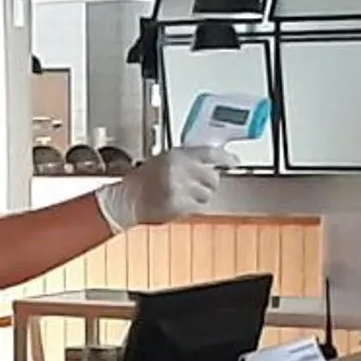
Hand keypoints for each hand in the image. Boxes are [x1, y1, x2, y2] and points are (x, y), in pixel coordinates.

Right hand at [96, 145, 226, 232]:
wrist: (127, 199)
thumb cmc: (141, 181)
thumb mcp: (163, 160)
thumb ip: (187, 159)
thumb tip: (211, 162)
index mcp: (176, 155)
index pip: (210, 153)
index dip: (226, 157)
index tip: (233, 160)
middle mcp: (180, 169)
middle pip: (213, 177)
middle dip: (208, 183)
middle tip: (195, 185)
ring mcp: (180, 187)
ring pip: (207, 194)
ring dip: (199, 196)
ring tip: (182, 194)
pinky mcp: (179, 204)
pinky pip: (198, 207)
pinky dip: (191, 207)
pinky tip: (178, 203)